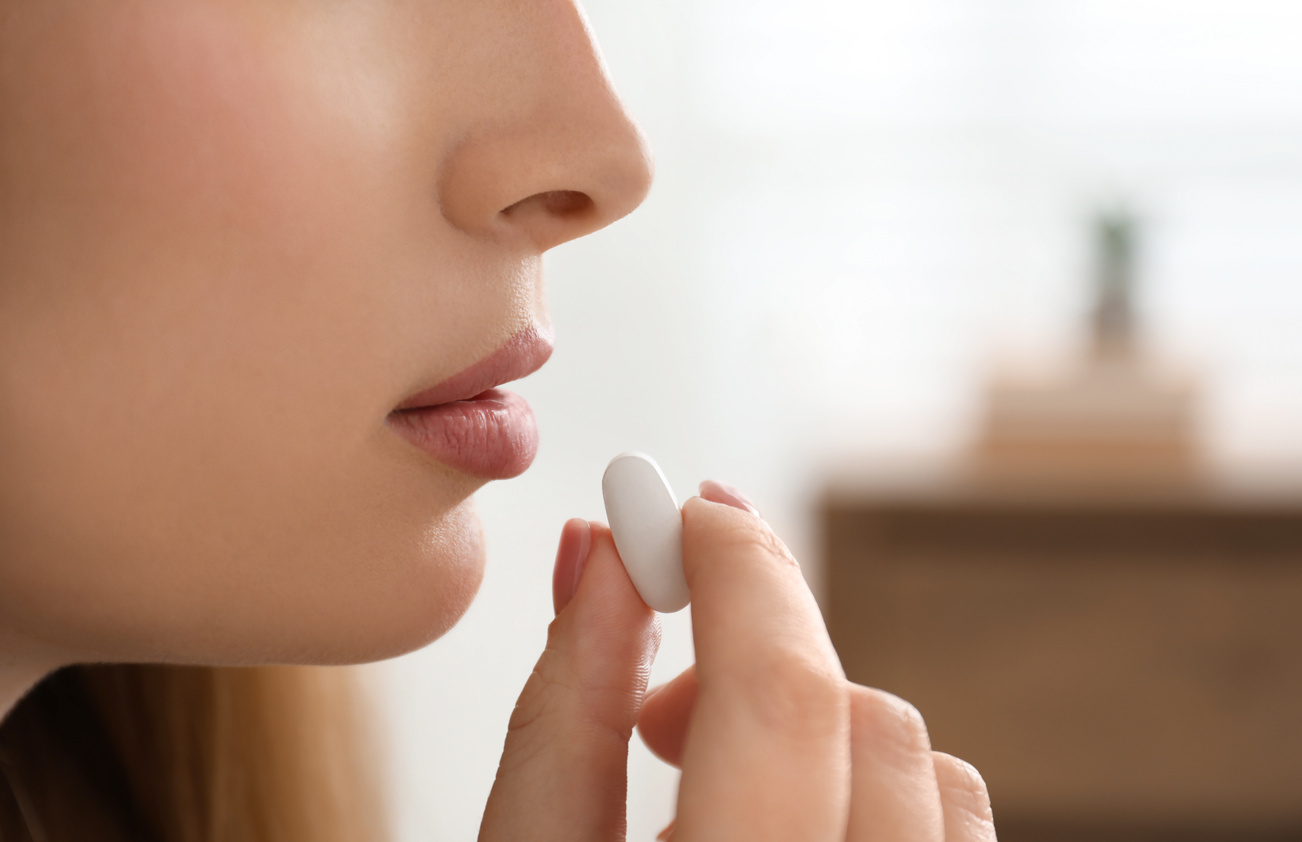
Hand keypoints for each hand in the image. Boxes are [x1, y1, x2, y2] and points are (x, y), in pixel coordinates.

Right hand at [479, 484, 995, 840]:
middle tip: (658, 700)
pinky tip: (793, 816)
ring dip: (818, 732)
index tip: (683, 516)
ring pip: (933, 773)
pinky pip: (956, 829)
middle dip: (757, 660)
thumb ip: (563, 712)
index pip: (780, 698)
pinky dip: (875, 787)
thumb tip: (602, 553)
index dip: (732, 573)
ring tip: (715, 778)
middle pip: (864, 718)